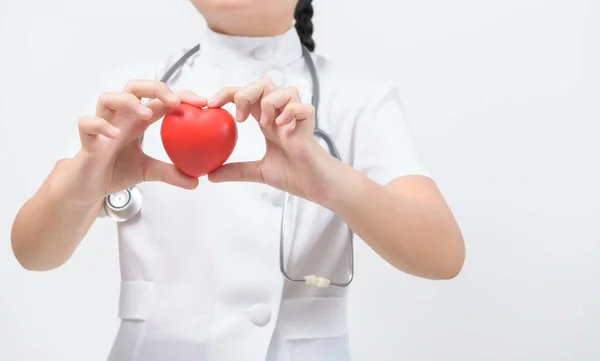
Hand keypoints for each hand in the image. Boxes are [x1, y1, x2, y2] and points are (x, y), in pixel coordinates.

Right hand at [60, 80, 204, 204]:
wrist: (88, 187)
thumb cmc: (115, 171)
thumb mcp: (149, 172)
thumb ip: (171, 173)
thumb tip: (196, 181)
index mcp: (137, 120)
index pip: (159, 99)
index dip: (180, 95)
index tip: (202, 103)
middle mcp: (119, 117)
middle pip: (134, 87)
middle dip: (155, 88)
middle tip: (174, 101)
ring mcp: (101, 125)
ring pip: (107, 98)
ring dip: (128, 101)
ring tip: (146, 114)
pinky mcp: (85, 139)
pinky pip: (87, 124)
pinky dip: (100, 125)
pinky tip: (115, 134)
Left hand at [206, 78, 337, 203]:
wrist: (316, 186)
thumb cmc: (294, 175)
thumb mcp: (258, 172)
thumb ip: (236, 170)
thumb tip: (210, 175)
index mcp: (267, 121)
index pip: (246, 95)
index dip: (227, 93)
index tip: (211, 105)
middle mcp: (280, 116)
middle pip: (264, 84)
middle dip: (246, 92)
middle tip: (239, 117)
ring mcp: (296, 119)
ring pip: (286, 89)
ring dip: (270, 102)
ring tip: (265, 124)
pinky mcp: (310, 127)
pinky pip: (304, 107)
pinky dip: (291, 111)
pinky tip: (282, 126)